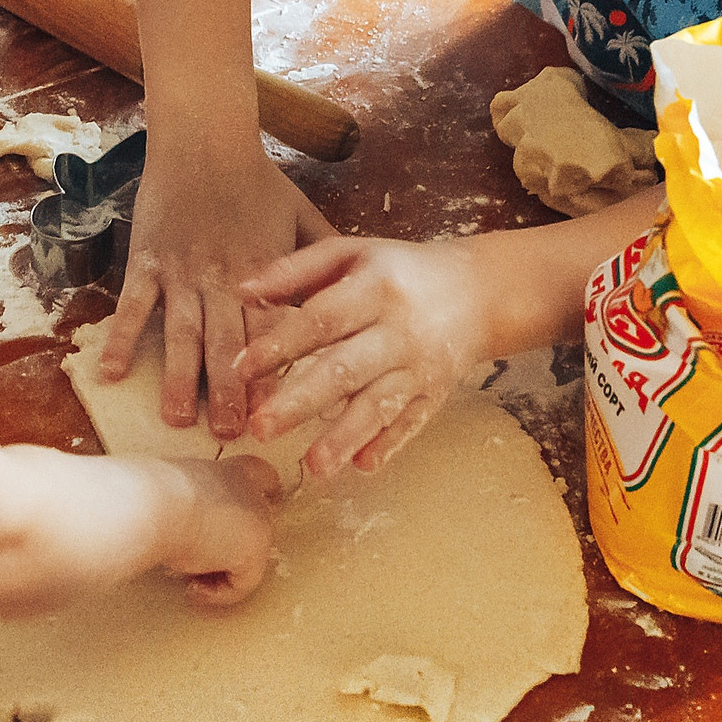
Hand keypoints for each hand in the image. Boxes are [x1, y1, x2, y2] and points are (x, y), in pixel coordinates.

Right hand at [103, 147, 333, 438]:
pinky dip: (122, 338)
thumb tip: (354, 293)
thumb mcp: (303, 215)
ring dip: (178, 377)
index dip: (273, 373)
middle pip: (227, 344)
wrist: (205, 139)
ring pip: (181, 333)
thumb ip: (325, 257)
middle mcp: (222, 281)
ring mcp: (181, 274)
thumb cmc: (258, 179)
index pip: (271, 332)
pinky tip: (112, 373)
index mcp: (264, 275)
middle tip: (230, 434)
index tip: (277, 411)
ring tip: (177, 419)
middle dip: (228, 391)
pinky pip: (133, 307)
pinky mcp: (147, 263)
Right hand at [159, 456, 280, 606]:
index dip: (265, 491)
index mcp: (229, 471)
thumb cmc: (152, 495)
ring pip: (247, 561)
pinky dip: (217, 593)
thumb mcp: (174, 495)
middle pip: (256, 527)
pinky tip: (195, 588)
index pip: (262, 475)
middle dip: (231, 551)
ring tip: (191, 581)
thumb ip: (191, 506)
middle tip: (199, 566)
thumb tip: (179, 530)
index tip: (265, 503)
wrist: (155, 505)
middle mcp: (251, 494)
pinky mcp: (255, 552)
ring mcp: (259, 523)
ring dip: (219, 576)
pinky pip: (242, 584)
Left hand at [234, 236, 499, 477]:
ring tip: (313, 467)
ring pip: (379, 404)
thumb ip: (295, 270)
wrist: (480, 291)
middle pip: (346, 369)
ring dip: (346, 436)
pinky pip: (411, 424)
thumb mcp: (351, 254)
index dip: (281, 344)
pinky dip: (388, 445)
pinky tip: (361, 468)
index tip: (241, 368)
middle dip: (302, 401)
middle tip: (260, 429)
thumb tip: (241, 291)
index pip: (321, 318)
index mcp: (374, 287)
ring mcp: (419, 367)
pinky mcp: (435, 395)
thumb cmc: (398, 271)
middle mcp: (398, 329)